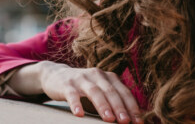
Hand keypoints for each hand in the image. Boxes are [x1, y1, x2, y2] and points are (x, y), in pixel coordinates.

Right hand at [9, 61, 142, 122]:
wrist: (56, 75)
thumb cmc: (83, 88)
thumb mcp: (100, 91)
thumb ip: (113, 100)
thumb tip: (130, 119)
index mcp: (108, 77)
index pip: (123, 91)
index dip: (131, 106)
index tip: (138, 121)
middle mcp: (96, 75)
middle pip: (110, 91)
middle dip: (119, 107)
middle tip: (126, 121)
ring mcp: (81, 79)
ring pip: (94, 91)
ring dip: (102, 105)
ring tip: (109, 119)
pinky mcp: (67, 84)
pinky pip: (72, 94)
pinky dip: (76, 104)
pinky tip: (79, 114)